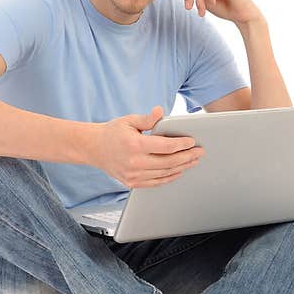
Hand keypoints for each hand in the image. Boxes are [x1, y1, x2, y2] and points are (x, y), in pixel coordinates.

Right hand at [90, 106, 204, 187]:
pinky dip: (169, 177)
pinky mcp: (132, 182)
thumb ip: (147, 118)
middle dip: (187, 157)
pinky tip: (178, 171)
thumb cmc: (112, 132)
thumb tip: (160, 111)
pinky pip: (156, 182)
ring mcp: (133, 175)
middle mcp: (134, 162)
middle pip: (169, 162)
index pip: (165, 146)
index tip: (192, 142)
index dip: (181, 144)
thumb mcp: (129, 120)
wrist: (93, 148)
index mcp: (135, 145)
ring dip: (181, 168)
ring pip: (164, 174)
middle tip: (199, 152)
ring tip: (193, 161)